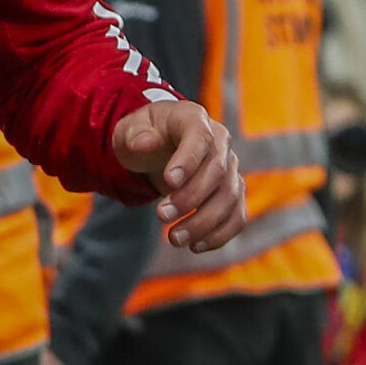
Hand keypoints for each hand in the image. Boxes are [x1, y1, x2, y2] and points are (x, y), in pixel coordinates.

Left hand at [112, 99, 244, 252]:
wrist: (157, 147)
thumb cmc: (143, 136)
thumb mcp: (128, 130)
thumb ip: (135, 135)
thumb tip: (144, 143)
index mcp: (194, 118)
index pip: (200, 137)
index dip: (188, 160)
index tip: (168, 182)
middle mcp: (220, 141)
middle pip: (217, 171)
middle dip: (190, 198)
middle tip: (161, 216)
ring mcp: (230, 167)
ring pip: (229, 197)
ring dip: (204, 222)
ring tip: (174, 238)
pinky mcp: (233, 192)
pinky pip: (237, 215)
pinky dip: (220, 234)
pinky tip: (196, 246)